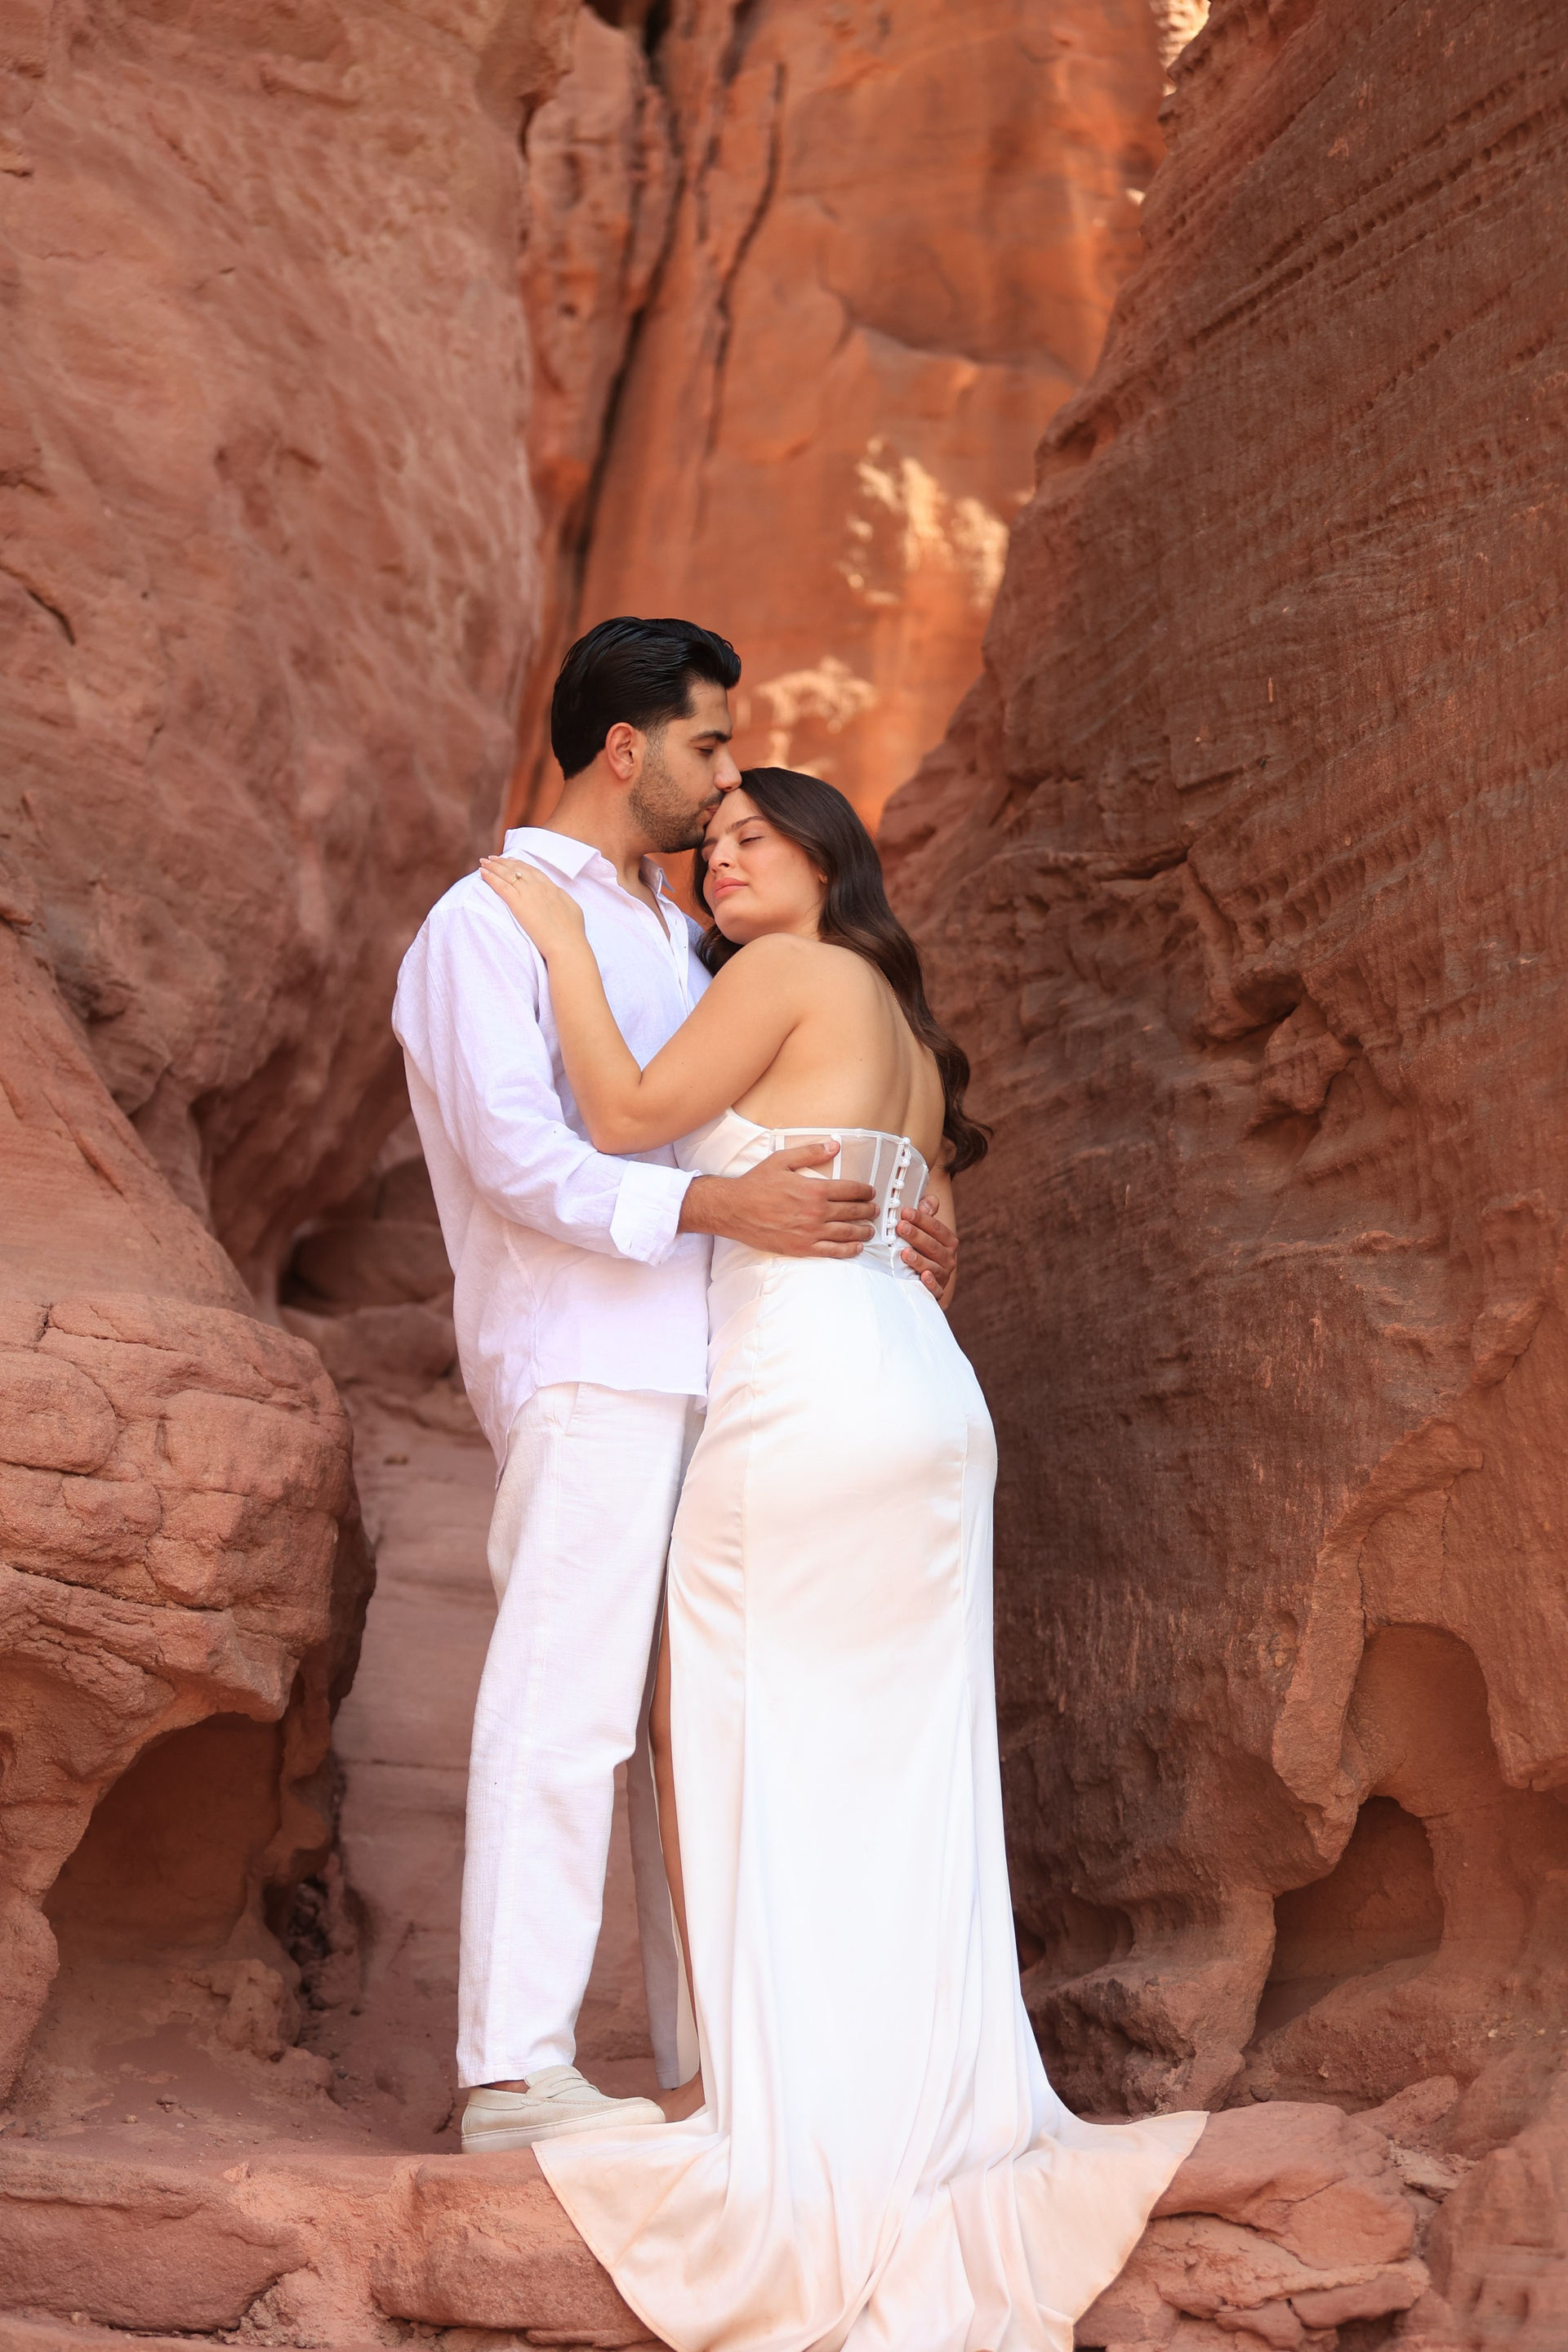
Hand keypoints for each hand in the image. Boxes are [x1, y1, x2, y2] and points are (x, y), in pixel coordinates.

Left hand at [480, 857, 586, 957]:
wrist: (566, 943)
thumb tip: (557, 892)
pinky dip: (490, 877)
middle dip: (504, 861)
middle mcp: (538, 886)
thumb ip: (562, 897)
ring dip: (494, 866)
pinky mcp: (518, 904)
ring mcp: (528, 894)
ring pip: (507, 874)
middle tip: (493, 858)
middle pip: (517, 868)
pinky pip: (501, 886)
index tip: (511, 861)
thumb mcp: (572, 908)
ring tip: (484, 862)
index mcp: (551, 887)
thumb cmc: (572, 931)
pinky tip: (482, 873)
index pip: (532, 870)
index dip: (519, 864)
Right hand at [678, 1142, 875, 1255]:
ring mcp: (810, 1232)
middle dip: (867, 1211)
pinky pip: (832, 1251)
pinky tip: (857, 1248)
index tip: (870, 1192)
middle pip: (852, 1212)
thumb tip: (834, 1145)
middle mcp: (816, 1212)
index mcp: (814, 1189)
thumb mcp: (782, 1160)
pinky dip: (848, 1250)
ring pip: (846, 1233)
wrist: (734, 1210)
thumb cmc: (756, 1184)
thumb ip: (810, 1152)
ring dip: (863, 1231)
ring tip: (870, 1229)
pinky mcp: (802, 1248)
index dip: (865, 1191)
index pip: (850, 1190)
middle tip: (875, 1211)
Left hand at [897, 1194, 957, 1301]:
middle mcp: (948, 1258)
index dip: (921, 1219)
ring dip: (919, 1259)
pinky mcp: (937, 1291)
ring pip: (933, 1267)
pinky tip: (923, 1276)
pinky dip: (930, 1283)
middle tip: (901, 1227)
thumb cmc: (923, 1251)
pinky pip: (936, 1289)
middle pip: (933, 1246)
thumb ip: (928, 1214)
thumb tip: (926, 1203)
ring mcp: (943, 1275)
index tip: (905, 1212)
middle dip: (916, 1236)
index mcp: (948, 1241)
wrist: (926, 1282)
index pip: (936, 1228)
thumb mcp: (926, 1231)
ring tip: (905, 1252)